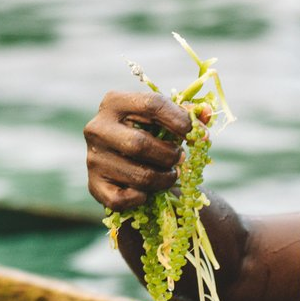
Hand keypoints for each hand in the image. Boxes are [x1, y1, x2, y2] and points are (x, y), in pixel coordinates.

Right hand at [84, 90, 202, 210]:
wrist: (120, 160)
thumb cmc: (147, 132)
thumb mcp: (162, 118)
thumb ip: (187, 114)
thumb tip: (206, 113)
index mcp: (115, 102)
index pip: (152, 105)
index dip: (180, 120)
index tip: (197, 134)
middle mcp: (97, 128)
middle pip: (141, 144)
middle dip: (170, 155)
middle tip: (181, 158)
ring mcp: (93, 158)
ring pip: (139, 175)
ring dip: (164, 179)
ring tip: (170, 174)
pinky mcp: (94, 184)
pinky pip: (123, 199)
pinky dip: (142, 198)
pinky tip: (147, 190)